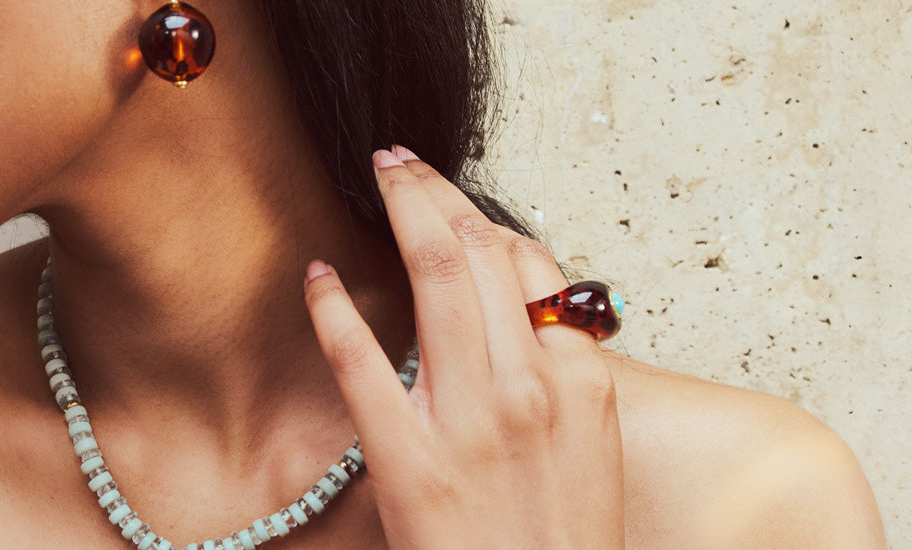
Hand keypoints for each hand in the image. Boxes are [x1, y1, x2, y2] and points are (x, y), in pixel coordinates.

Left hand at [302, 146, 625, 547]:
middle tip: (402, 160)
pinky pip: (365, 364)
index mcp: (580, 385)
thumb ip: (562, 379)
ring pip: (436, 281)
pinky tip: (320, 278)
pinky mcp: (410, 462)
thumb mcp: (591, 449)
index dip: (487, 219)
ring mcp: (470, 423)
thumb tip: (524, 320)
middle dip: (435, 191)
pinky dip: (337, 311)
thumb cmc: (565, 543)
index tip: (455, 199)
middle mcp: (530, 389)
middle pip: (481, 254)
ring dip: (401, 211)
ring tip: (378, 177)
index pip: (534, 269)